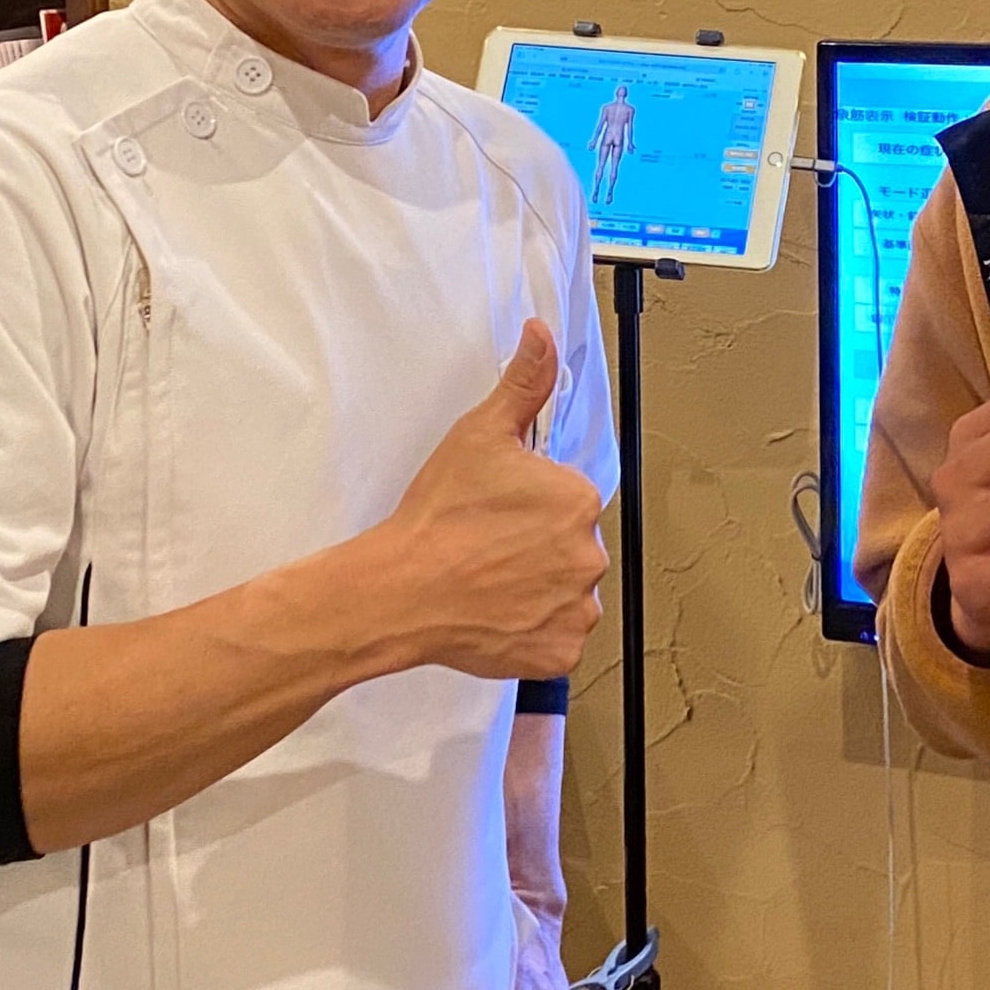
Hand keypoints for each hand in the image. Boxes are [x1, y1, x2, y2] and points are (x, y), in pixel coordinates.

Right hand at [364, 323, 608, 680]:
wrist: (400, 590)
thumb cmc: (436, 518)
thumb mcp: (479, 435)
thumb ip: (523, 384)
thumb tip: (543, 336)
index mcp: (579, 500)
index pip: (570, 503)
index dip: (532, 508)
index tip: (497, 516)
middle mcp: (589, 555)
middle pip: (572, 549)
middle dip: (539, 550)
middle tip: (489, 550)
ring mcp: (576, 608)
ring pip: (568, 594)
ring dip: (540, 591)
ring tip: (490, 584)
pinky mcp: (559, 652)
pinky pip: (559, 639)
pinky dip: (534, 632)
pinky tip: (498, 616)